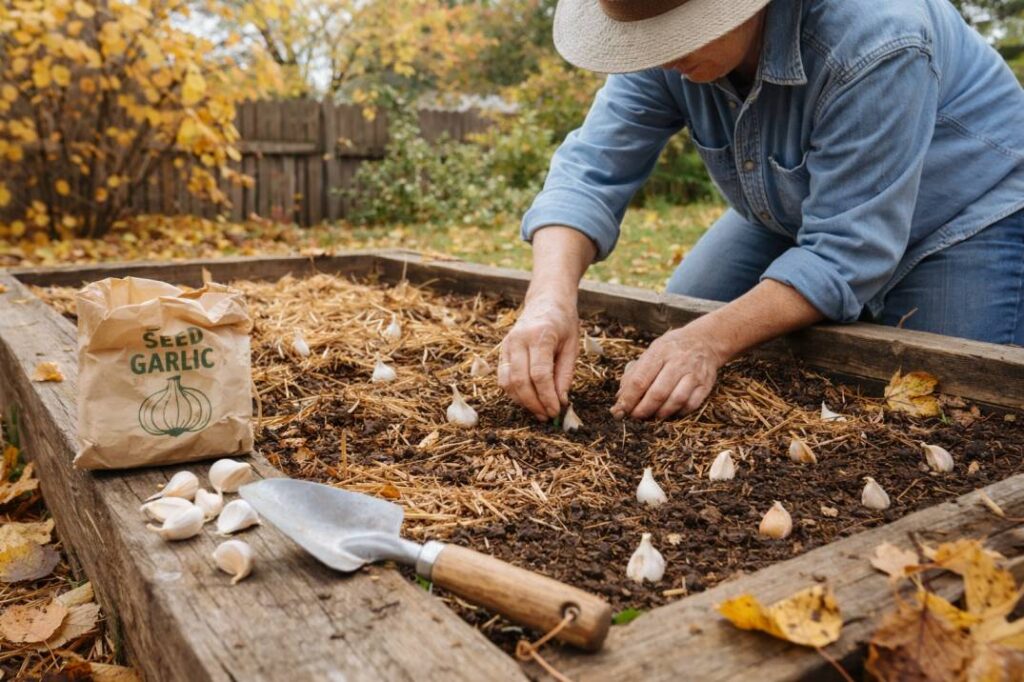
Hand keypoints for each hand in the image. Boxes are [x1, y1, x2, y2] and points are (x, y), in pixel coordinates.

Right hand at [498, 294, 578, 420]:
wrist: (546, 300)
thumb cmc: (563, 323)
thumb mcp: (572, 346)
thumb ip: (564, 374)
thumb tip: (560, 402)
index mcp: (540, 335)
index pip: (539, 374)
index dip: (547, 397)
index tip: (556, 411)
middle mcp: (518, 339)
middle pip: (520, 381)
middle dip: (534, 403)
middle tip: (548, 416)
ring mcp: (507, 345)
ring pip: (508, 382)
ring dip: (522, 402)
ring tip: (539, 412)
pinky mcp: (501, 351)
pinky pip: (503, 378)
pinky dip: (514, 393)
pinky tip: (529, 400)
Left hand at [612, 325, 722, 419]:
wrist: (704, 340)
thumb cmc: (671, 349)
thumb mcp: (651, 352)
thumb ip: (634, 373)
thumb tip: (620, 398)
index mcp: (659, 352)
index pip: (639, 380)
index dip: (628, 399)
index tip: (620, 410)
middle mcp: (678, 362)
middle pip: (657, 392)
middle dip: (643, 409)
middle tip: (635, 417)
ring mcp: (694, 373)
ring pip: (676, 400)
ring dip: (661, 413)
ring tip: (653, 416)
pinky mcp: (706, 384)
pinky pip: (692, 404)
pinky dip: (679, 413)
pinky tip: (671, 413)